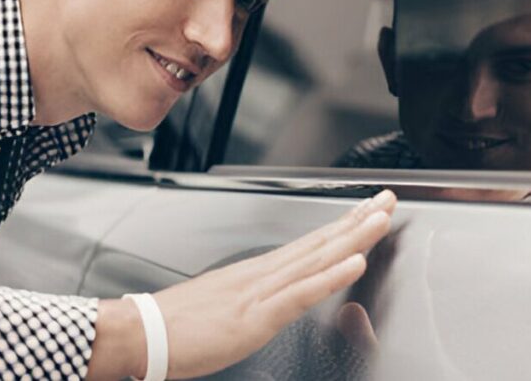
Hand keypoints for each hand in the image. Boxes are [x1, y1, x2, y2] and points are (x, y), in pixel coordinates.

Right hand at [86, 189, 396, 379]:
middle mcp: (263, 274)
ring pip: (317, 258)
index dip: (342, 226)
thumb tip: (266, 297)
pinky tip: (354, 262)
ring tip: (381, 218)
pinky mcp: (256, 315)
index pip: (309, 244)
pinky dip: (331, 275)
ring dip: (353, 236)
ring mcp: (261, 291)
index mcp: (256, 274)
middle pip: (319, 242)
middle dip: (357, 220)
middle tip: (388, 199)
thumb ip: (249, 299)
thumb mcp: (223, 306)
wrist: (141, 332)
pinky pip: (302, 292)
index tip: (367, 210)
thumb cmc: (177, 325)